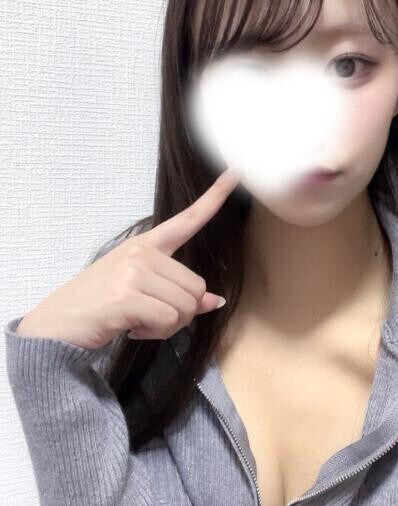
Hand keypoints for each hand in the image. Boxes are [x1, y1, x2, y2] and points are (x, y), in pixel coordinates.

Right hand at [15, 168, 241, 349]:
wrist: (54, 328)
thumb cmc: (97, 308)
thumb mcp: (139, 293)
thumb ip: (176, 292)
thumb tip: (213, 301)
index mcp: (145, 245)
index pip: (187, 219)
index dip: (215, 197)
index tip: (236, 172)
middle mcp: (141, 252)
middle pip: (197, 288)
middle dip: (181, 313)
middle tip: (150, 317)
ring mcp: (133, 271)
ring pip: (187, 307)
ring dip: (167, 327)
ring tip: (138, 321)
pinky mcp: (126, 296)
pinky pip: (168, 320)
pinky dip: (154, 333)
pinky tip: (131, 329)